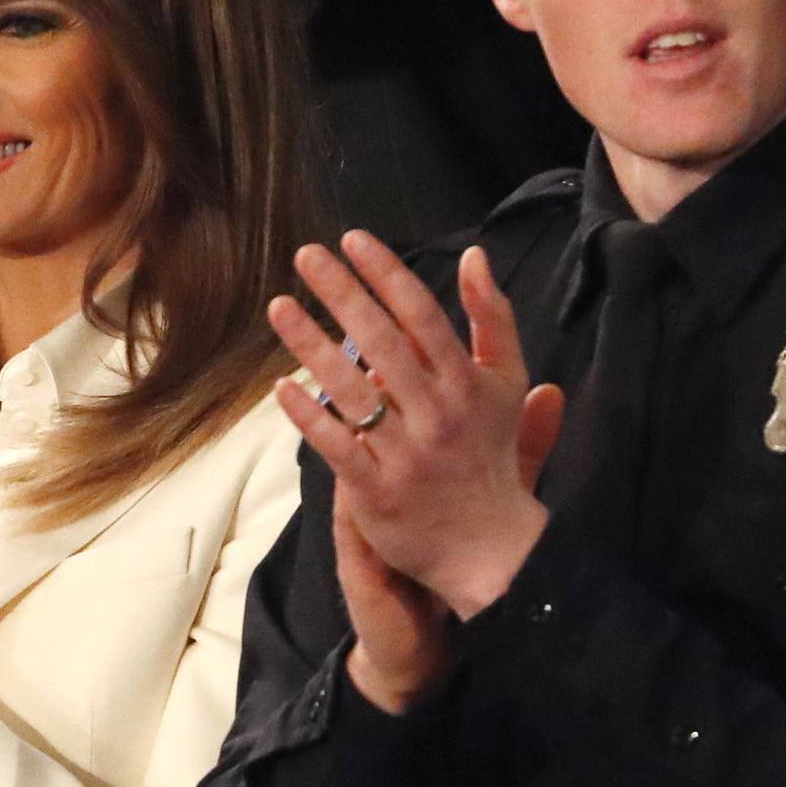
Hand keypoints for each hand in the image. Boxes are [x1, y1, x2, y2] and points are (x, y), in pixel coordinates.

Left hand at [270, 232, 559, 628]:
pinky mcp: (377, 492)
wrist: (491, 546)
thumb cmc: (491, 455)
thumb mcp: (506, 383)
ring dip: (312, 344)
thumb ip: (493, 318)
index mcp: (466, 382)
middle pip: (382, 341)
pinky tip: (282, 387)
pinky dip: (310, 417)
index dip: (386, 274)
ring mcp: (404, 454)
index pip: (422, 314)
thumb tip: (475, 256)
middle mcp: (435, 413)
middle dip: (342, 293)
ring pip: (352, 390)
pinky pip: (337, 447)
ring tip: (279, 306)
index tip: (353, 240)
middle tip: (305, 255)